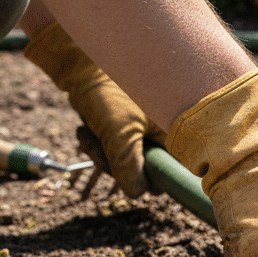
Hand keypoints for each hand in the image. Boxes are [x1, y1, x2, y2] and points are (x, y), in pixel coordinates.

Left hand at [24, 22, 159, 196]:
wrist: (82, 63)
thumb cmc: (108, 89)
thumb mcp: (118, 130)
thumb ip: (127, 164)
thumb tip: (135, 193)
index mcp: (176, 133)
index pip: (171, 174)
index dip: (149, 179)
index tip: (128, 178)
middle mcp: (166, 134)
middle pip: (144, 173)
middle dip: (116, 165)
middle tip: (97, 149)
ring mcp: (147, 133)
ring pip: (126, 164)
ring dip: (102, 154)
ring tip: (87, 134)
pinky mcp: (130, 131)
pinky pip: (116, 153)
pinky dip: (100, 146)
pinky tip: (87, 131)